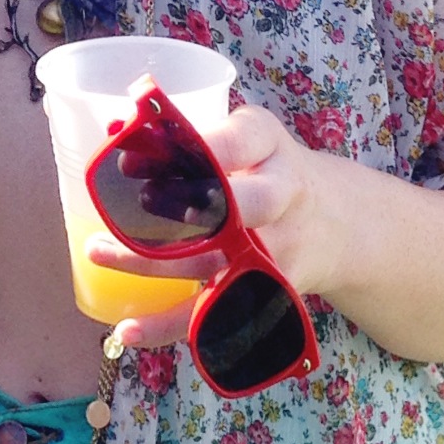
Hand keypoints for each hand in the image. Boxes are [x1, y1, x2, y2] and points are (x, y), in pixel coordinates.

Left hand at [89, 103, 443, 365]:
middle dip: (193, 208)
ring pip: (220, 262)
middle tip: (135, 205)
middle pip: (242, 204)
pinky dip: (176, 325)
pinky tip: (131, 329)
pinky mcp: (269, 291)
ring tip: (100, 255)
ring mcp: (279, 248)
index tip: (147, 149)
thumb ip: (193, 130)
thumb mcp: (249, 137)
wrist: (343, 223)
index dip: (205, 145)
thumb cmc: (268, 170)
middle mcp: (281, 195)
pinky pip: (223, 313)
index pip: (246, 136)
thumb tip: (118, 115)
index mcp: (271, 145)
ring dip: (157, 264)